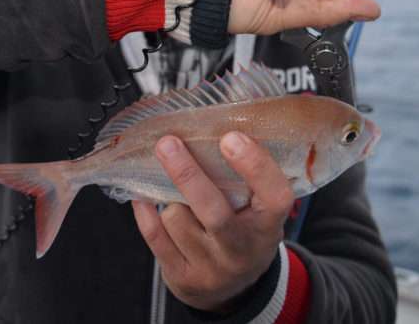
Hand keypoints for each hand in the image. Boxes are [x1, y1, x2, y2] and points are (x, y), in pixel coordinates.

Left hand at [132, 132, 292, 312]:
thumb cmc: (243, 232)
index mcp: (268, 226)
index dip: (255, 166)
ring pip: (177, 218)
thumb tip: (217, 127)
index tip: (231, 137)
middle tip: (168, 142)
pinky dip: (146, 212)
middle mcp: (243, 250)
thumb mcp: (258, 211)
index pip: (274, 196)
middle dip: (187, 174)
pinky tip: (144, 198)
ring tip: (180, 199)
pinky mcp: (184, 278)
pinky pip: (155, 236)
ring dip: (171, 200)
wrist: (233, 291)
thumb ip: (246, 179)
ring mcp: (212, 268)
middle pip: (213, 211)